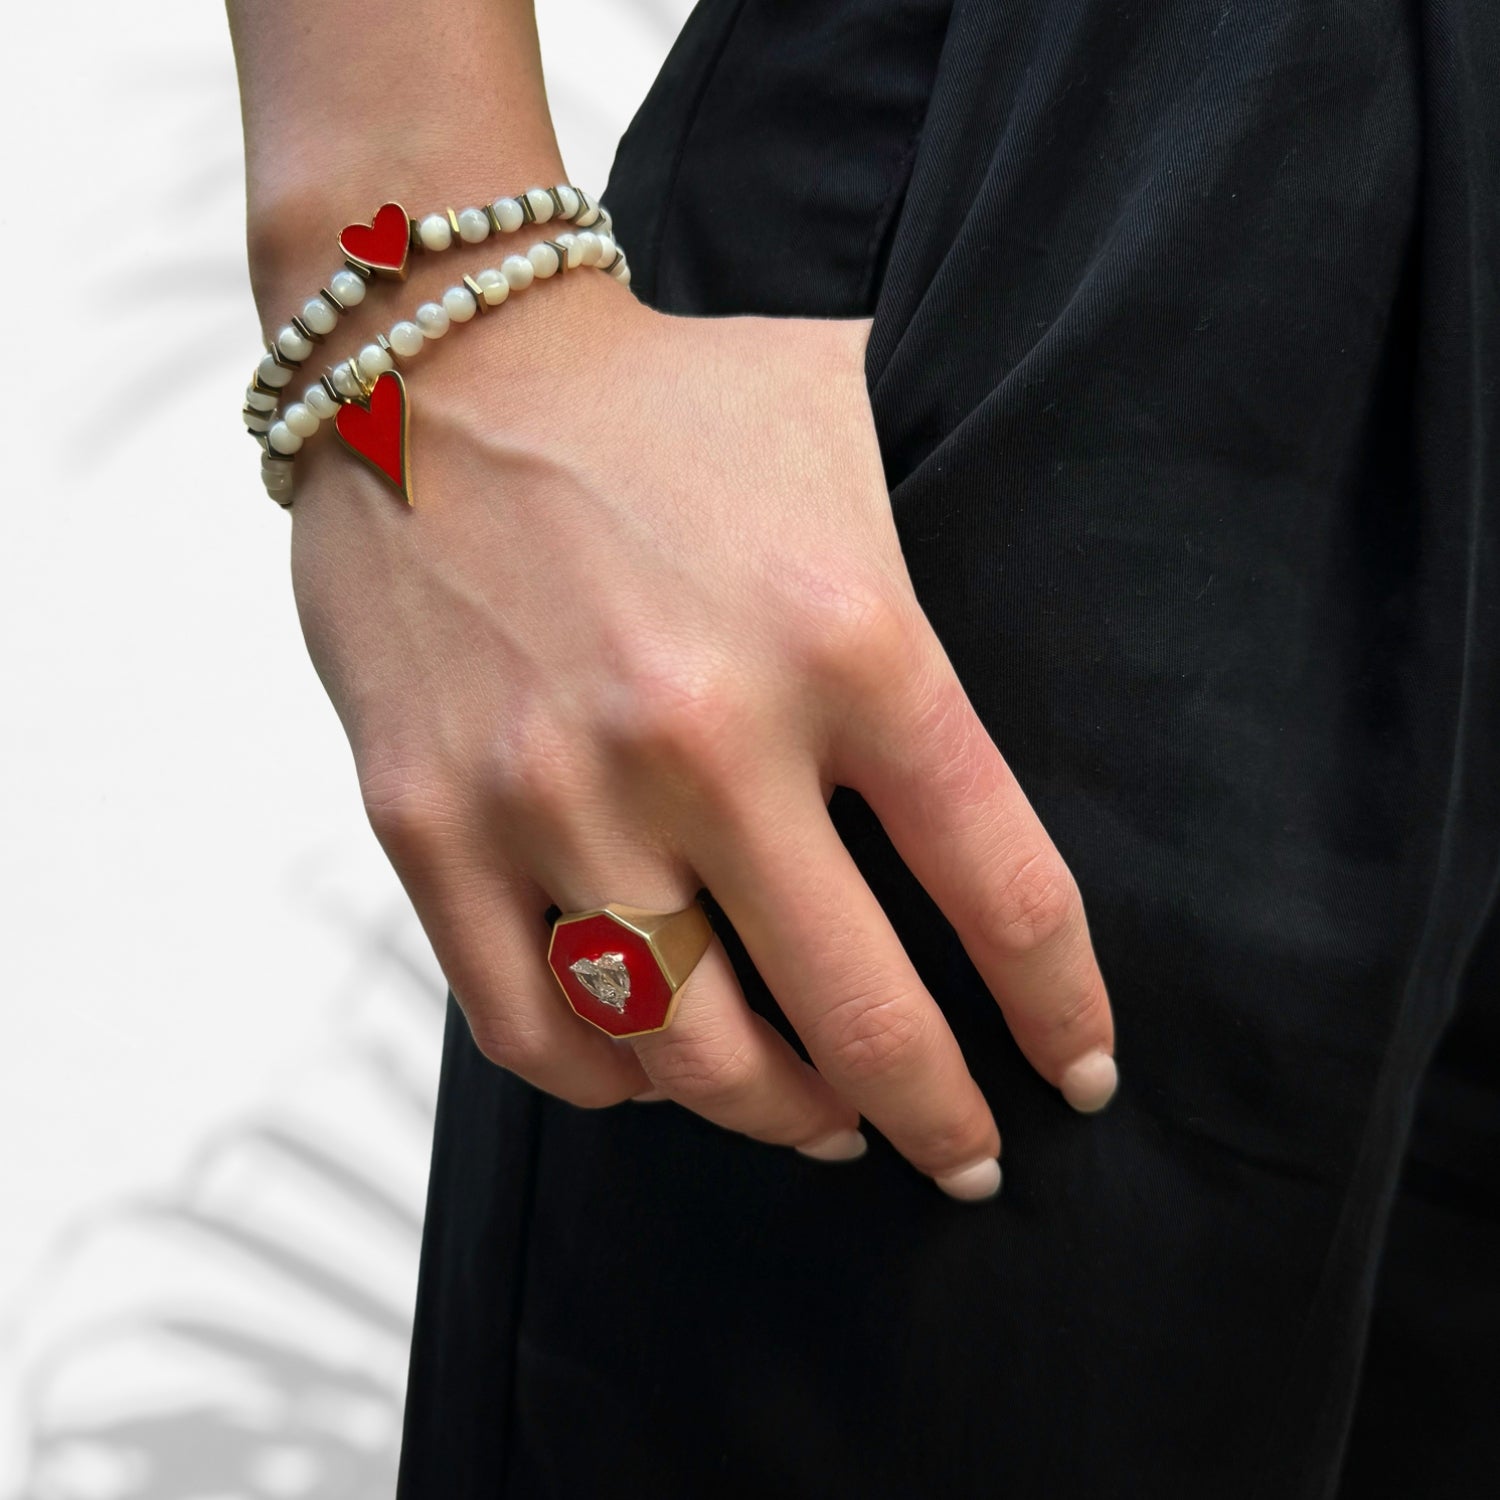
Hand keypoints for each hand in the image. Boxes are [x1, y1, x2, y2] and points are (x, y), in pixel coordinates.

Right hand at [287, 266, 1116, 1199]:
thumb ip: (963, 537)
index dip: (1060, 1015)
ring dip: (781, 1119)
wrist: (437, 362)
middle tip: (970, 1157)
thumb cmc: (665, 407)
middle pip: (863, 1015)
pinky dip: (613, 1084)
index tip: (1079, 1075)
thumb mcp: (853, 430)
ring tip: (824, 1123)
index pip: (1004, 890)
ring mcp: (550, 789)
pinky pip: (532, 1028)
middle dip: (943, 1119)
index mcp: (848, 637)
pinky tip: (661, 1068)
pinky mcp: (427, 821)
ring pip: (692, 1053)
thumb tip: (1052, 654)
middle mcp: (704, 732)